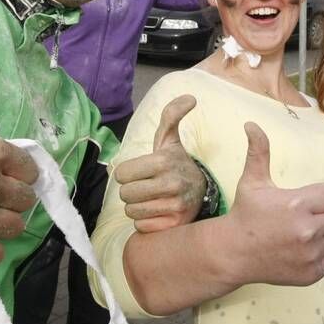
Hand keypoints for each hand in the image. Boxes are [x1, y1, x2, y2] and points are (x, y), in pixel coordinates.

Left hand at [115, 95, 206, 232]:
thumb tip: (190, 97)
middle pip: (125, 195)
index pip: (122, 174)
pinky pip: (141, 227)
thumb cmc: (176, 164)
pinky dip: (145, 222)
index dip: (127, 174)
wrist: (201, 192)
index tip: (140, 172)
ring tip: (151, 199)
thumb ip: (171, 115)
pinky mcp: (174, 224)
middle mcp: (171, 183)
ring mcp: (174, 206)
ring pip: (131, 212)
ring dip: (137, 207)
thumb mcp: (170, 139)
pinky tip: (157, 212)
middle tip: (145, 187)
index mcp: (163, 161)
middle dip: (131, 192)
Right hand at [223, 122, 323, 286]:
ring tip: (298, 231)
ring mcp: (311, 254)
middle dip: (322, 212)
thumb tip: (252, 124)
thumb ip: (259, 151)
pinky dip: (320, 252)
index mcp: (298, 205)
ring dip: (323, 232)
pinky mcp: (312, 273)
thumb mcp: (253, 181)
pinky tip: (300, 247)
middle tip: (300, 215)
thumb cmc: (245, 214)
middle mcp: (308, 231)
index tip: (306, 199)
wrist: (234, 253)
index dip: (322, 195)